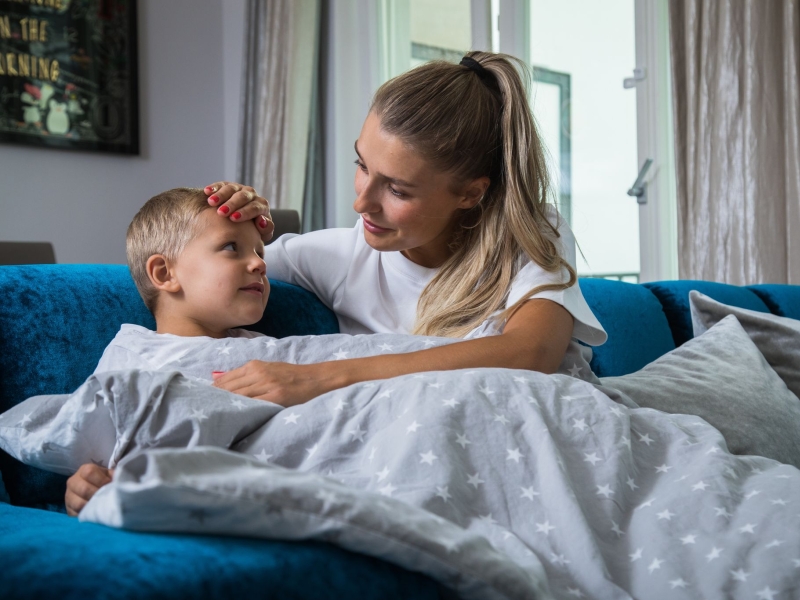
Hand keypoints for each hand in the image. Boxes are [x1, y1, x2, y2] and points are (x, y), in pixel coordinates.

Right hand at [65, 463, 113, 516]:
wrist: (91, 489)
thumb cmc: (103, 480)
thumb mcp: (108, 475)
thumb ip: (113, 476)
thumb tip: (119, 482)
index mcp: (84, 470)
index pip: (89, 472)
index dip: (102, 480)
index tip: (110, 486)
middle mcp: (73, 482)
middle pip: (84, 489)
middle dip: (98, 495)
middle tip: (107, 498)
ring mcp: (68, 496)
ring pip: (78, 504)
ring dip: (92, 506)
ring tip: (102, 506)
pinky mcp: (68, 509)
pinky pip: (76, 514)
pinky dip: (87, 515)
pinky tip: (95, 513)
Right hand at [204, 181, 274, 241]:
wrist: (242, 225)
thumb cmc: (252, 232)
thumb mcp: (261, 234)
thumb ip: (266, 229)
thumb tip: (261, 220)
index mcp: (262, 206)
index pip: (256, 207)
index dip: (245, 212)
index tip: (234, 218)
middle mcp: (251, 195)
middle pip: (243, 197)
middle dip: (232, 204)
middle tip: (221, 212)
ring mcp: (239, 189)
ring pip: (231, 189)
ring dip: (221, 195)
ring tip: (211, 202)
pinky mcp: (227, 186)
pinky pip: (221, 185)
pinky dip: (214, 187)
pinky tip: (207, 192)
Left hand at [212, 360, 340, 407]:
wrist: (315, 378)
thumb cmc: (290, 376)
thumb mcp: (268, 369)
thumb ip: (248, 376)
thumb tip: (222, 383)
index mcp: (255, 365)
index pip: (225, 379)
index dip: (211, 391)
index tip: (200, 400)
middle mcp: (258, 373)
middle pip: (229, 388)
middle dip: (214, 399)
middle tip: (200, 411)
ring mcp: (267, 385)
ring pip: (239, 396)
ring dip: (224, 406)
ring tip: (211, 416)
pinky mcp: (276, 397)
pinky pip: (254, 404)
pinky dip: (242, 410)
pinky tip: (233, 416)